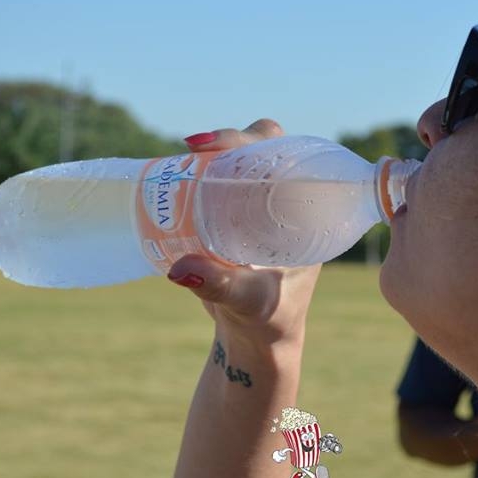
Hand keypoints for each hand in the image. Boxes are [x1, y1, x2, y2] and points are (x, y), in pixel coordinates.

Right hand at [168, 119, 322, 345]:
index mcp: (304, 211)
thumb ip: (217, 286)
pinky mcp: (236, 218)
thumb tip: (180, 270)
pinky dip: (199, 175)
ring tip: (180, 160)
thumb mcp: (247, 301)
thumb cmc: (267, 320)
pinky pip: (219, 184)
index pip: (287, 156)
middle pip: (260, 148)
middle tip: (195, 148)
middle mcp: (284, 202)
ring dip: (211, 156)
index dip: (255, 138)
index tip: (218, 145)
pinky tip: (173, 176)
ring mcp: (259, 208)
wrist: (258, 339)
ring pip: (237, 163)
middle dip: (229, 140)